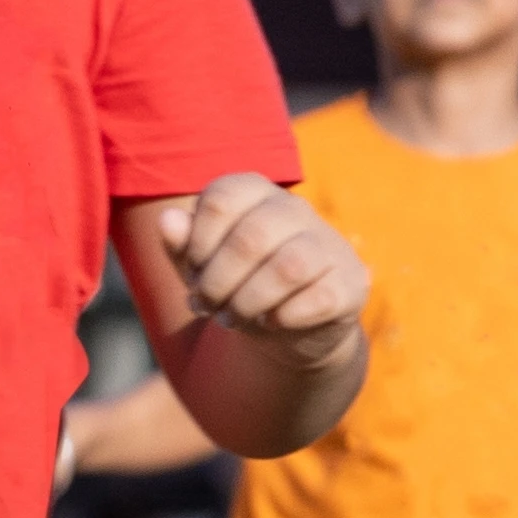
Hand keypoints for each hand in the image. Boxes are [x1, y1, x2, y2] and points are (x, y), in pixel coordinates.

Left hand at [155, 169, 369, 357]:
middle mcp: (295, 209)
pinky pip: (319, 299)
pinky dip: (285, 318)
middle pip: (251, 238)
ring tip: (232, 319)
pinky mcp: (350, 284)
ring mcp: (328, 245)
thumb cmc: (238, 283)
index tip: (194, 274)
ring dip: (248, 302)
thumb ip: (182, 243)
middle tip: (207, 307)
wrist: (289, 326)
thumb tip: (168, 221)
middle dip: (219, 282)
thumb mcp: (203, 265)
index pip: (221, 200)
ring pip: (288, 268)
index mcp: (256, 192)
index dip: (197, 244)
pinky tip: (271, 323)